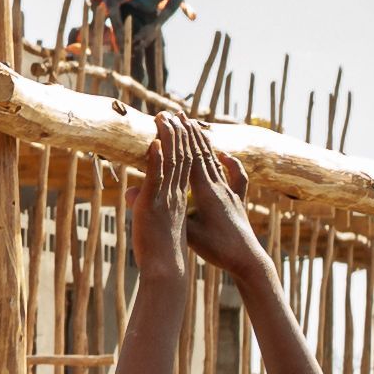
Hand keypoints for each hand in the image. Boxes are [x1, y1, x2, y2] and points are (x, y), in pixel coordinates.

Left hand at [130, 113, 192, 286]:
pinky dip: (158, 158)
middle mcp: (177, 194)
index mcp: (180, 198)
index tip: (184, 126)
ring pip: (173, 161)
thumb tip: (130, 193)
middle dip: (181, 133)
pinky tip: (155, 141)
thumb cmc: (162, 253)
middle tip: (178, 112)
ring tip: (167, 116)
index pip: (186, 165)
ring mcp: (167, 197)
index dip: (185, 144)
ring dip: (169, 137)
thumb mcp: (155, 222)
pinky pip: (158, 176)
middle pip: (183, 157)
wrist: (166, 270)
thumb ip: (144, 201)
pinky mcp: (154, 203)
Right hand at [173, 118, 261, 275]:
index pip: (188, 156)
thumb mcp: (186, 229)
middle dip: (188, 132)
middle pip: (202, 152)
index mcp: (205, 190)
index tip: (167, 119)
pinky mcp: (237, 199)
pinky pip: (233, 174)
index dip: (177, 136)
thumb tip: (129, 191)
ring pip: (215, 160)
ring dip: (204, 141)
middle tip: (178, 113)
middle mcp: (219, 185)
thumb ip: (162, 210)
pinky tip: (223, 154)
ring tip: (195, 125)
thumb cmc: (215, 248)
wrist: (245, 259)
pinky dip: (227, 161)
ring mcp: (230, 191)